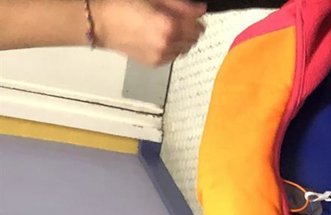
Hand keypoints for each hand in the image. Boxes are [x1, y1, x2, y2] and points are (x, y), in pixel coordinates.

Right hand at [92, 0, 206, 66]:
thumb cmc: (122, 5)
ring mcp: (162, 56)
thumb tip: (200, 9)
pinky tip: (157, 37)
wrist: (99, 23)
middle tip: (176, 19)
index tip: (191, 11)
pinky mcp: (155, 63)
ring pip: (185, 48)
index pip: (198, 25)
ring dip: (181, 39)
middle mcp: (168, 44)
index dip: (195, 16)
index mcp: (170, 27)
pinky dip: (170, 47)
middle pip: (194, 38)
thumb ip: (180, 5)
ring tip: (164, 28)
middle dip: (189, 28)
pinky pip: (172, 56)